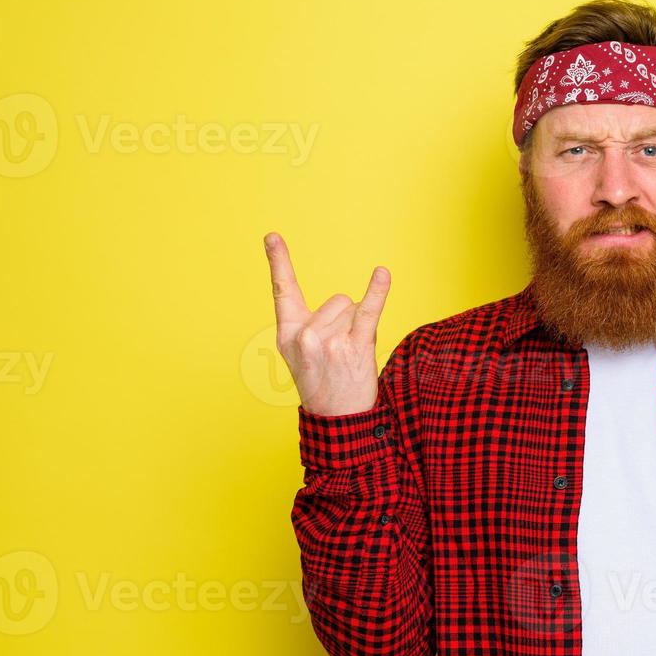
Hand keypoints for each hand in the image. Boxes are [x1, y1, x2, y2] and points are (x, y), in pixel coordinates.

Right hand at [264, 232, 389, 416]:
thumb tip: (346, 304)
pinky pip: (369, 311)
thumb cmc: (323, 382)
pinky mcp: (354, 346)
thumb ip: (309, 324)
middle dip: (346, 320)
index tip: (272, 236)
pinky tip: (382, 274)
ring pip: (355, 308)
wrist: (336, 419)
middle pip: (338, 300)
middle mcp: (305, 335)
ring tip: (351, 356)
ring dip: (360, 328)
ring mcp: (329, 341)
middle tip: (341, 352)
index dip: (278, 261)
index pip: (283, 290)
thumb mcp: (300, 354)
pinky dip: (378, 291)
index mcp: (288, 333)